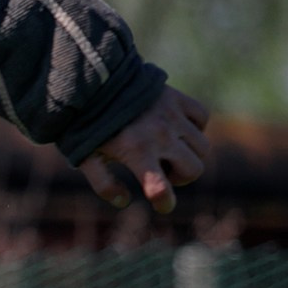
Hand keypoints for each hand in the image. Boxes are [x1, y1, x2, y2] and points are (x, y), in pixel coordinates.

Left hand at [82, 85, 209, 215]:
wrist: (89, 82)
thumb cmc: (85, 124)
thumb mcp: (86, 157)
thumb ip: (104, 184)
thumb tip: (124, 201)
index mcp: (136, 151)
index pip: (160, 188)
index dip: (165, 202)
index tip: (163, 205)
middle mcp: (160, 133)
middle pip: (193, 169)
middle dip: (181, 178)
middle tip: (162, 172)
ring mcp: (171, 114)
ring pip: (202, 146)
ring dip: (189, 155)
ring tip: (167, 151)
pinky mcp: (175, 97)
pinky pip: (202, 116)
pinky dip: (196, 127)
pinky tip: (177, 130)